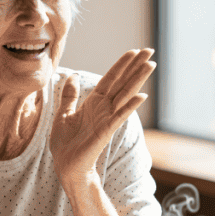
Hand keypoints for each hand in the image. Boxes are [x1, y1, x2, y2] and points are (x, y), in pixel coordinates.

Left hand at [50, 49, 154, 190]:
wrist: (65, 164)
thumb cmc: (65, 143)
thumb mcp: (63, 114)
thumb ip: (70, 96)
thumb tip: (73, 77)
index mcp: (94, 102)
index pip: (110, 79)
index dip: (121, 65)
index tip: (134, 51)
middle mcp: (104, 108)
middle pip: (123, 82)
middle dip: (135, 66)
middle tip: (151, 50)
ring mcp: (107, 119)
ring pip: (126, 95)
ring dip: (138, 79)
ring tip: (151, 65)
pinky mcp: (106, 131)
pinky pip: (120, 116)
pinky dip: (131, 106)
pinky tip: (142, 95)